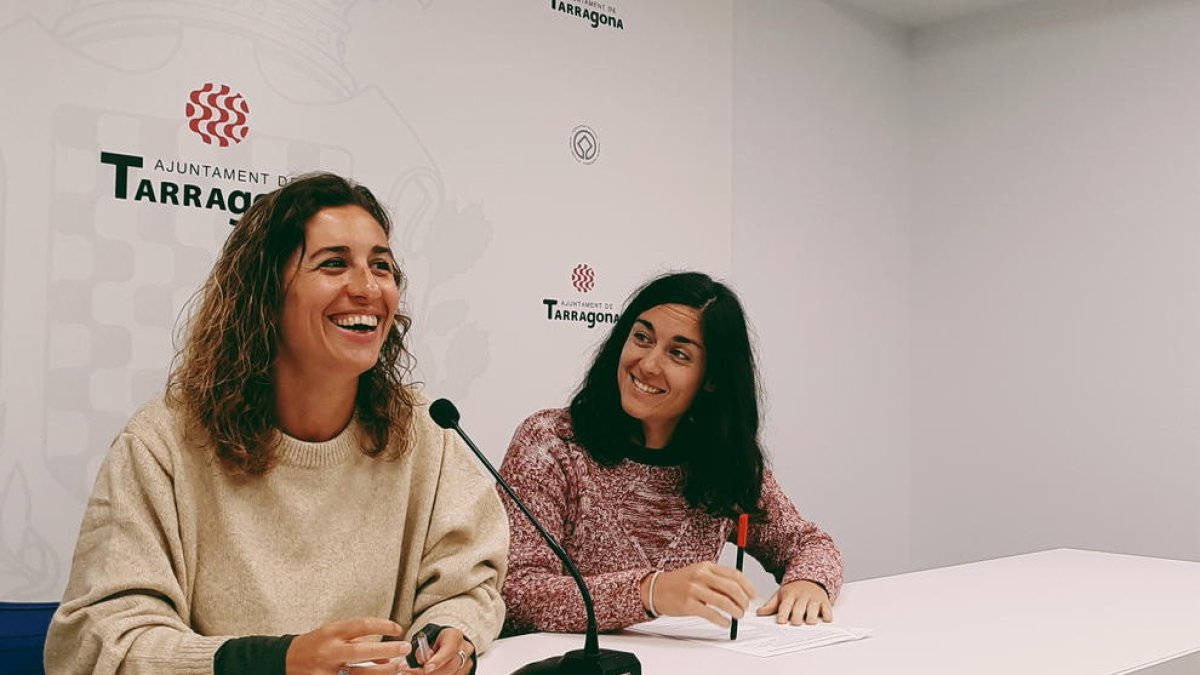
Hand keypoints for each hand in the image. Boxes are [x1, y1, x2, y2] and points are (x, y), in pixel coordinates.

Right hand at [285, 617, 410, 674]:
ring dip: (382, 671)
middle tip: (405, 648)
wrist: (284, 660)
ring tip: (398, 667)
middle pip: (362, 651)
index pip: (361, 625)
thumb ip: (359, 641)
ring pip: (360, 674)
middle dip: (387, 649)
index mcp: (331, 633)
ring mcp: (326, 671)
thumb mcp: (334, 635)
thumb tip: (386, 655)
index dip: (383, 625)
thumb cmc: (314, 646)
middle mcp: (329, 651)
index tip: (398, 628)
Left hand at [405, 627, 473, 674]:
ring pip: (452, 674)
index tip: (426, 668)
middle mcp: (465, 648)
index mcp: (455, 636)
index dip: (438, 660)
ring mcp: (467, 661)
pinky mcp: (465, 671)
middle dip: (434, 672)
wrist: (446, 643)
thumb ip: (423, 649)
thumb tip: (422, 660)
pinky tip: (428, 674)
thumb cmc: (435, 641)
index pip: (449, 649)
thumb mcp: (426, 639)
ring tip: (420, 673)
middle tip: (418, 673)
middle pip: (451, 665)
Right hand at [641, 561, 755, 627]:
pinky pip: (711, 614)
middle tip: (745, 608)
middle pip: (732, 588)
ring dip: (735, 611)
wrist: (656, 589)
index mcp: (706, 566)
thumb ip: (717, 579)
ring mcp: (694, 590)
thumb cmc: (680, 583)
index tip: (753, 595)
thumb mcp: (698, 573)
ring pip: (724, 602)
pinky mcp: (688, 605)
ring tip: (738, 616)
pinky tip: (725, 623)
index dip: (747, 586)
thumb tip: (740, 592)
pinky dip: (722, 620)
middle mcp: (701, 576)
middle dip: (743, 600)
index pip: (734, 574)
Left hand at [756, 579, 831, 624]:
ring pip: (813, 608)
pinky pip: (827, 609)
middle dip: (798, 615)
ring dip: (812, 615)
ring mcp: (814, 599)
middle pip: (799, 608)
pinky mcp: (825, 602)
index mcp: (790, 595)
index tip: (781, 621)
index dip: (783, 613)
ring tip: (810, 622)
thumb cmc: (794, 590)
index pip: (785, 605)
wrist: (810, 578)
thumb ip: (771, 605)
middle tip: (796, 623)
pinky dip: (827, 614)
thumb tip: (759, 613)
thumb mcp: (781, 595)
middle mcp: (802, 597)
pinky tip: (826, 619)